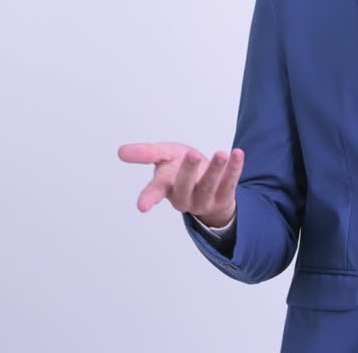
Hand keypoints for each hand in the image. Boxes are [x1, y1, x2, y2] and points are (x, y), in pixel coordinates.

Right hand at [117, 142, 244, 227]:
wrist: (206, 182)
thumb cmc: (179, 168)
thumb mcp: (163, 157)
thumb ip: (146, 153)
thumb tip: (120, 151)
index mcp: (166, 187)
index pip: (155, 192)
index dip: (149, 198)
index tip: (141, 206)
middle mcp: (184, 197)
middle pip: (185, 187)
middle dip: (188, 172)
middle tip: (193, 154)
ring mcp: (204, 199)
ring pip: (208, 186)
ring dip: (215, 170)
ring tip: (220, 153)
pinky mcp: (224, 196)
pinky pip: (229, 183)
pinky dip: (234, 168)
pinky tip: (237, 154)